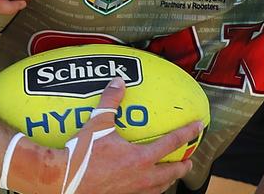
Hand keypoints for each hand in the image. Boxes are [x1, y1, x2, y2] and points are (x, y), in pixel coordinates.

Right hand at [54, 77, 200, 193]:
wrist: (64, 182)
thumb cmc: (82, 154)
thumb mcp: (98, 124)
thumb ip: (111, 100)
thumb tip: (119, 80)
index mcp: (140, 158)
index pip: (171, 143)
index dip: (187, 133)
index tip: (199, 127)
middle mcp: (141, 177)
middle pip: (170, 173)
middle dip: (182, 167)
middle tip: (188, 162)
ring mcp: (132, 192)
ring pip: (158, 188)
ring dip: (167, 181)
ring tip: (170, 176)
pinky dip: (150, 191)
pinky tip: (144, 188)